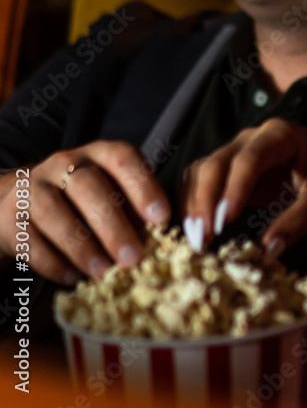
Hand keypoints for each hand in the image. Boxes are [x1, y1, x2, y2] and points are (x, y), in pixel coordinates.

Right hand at [0, 141, 170, 283]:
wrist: (22, 203)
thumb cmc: (84, 202)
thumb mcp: (113, 196)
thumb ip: (136, 211)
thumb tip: (166, 241)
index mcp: (99, 154)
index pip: (123, 159)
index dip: (144, 187)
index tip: (161, 218)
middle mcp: (64, 163)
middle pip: (89, 187)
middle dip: (114, 226)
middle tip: (134, 258)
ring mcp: (32, 187)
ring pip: (54, 213)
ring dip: (82, 247)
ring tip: (105, 274)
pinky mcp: (10, 216)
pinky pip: (29, 240)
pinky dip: (53, 262)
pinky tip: (74, 278)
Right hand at [184, 118, 306, 257]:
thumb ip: (296, 223)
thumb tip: (266, 252)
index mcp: (281, 135)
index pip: (249, 159)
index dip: (234, 189)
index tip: (224, 221)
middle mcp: (254, 138)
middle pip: (217, 163)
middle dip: (205, 201)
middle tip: (202, 239)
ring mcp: (240, 152)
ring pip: (204, 172)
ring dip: (195, 205)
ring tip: (197, 241)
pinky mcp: (234, 172)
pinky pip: (205, 183)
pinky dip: (196, 205)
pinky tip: (197, 232)